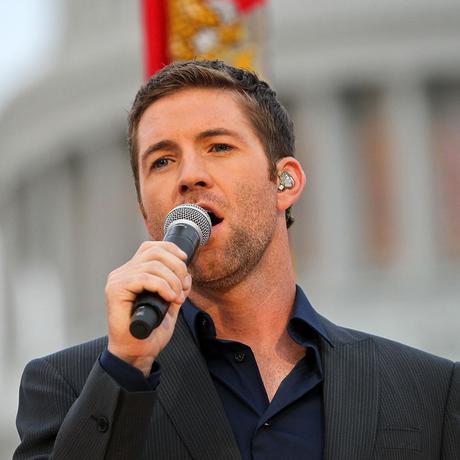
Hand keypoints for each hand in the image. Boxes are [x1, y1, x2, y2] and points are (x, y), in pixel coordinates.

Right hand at [105, 241, 190, 375]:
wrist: (137, 353)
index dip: (170, 249)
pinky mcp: (116, 290)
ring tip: (178, 297)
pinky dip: (162, 286)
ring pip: (152, 265)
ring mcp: (118, 280)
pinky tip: (170, 297)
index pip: (151, 248)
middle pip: (154, 252)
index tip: (185, 261)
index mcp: (133, 273)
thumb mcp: (168, 304)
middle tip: (184, 285)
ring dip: (172, 280)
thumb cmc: (149, 332)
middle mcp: (123, 273)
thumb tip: (186, 275)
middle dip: (176, 265)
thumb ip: (175, 288)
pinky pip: (144, 278)